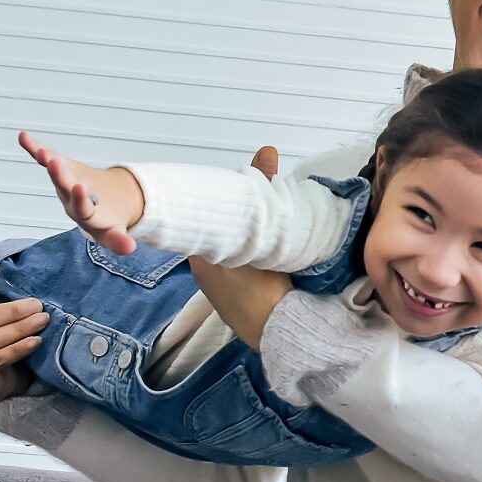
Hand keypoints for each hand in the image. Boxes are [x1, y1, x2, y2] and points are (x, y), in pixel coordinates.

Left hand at [19, 132, 145, 254]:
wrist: (103, 205)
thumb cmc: (107, 221)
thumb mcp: (114, 233)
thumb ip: (119, 241)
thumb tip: (131, 249)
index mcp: (84, 215)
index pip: (80, 208)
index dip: (79, 199)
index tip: (80, 187)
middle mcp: (70, 198)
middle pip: (63, 187)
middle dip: (58, 175)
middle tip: (53, 163)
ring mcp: (64, 182)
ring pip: (55, 171)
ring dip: (46, 159)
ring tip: (39, 150)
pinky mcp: (61, 168)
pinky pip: (47, 157)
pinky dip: (33, 147)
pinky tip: (23, 136)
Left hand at [181, 145, 288, 347]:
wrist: (279, 331)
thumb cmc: (268, 284)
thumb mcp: (268, 230)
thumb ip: (265, 186)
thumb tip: (267, 151)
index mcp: (202, 252)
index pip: (205, 219)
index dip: (223, 205)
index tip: (240, 196)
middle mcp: (202, 271)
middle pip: (217, 237)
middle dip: (235, 226)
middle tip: (260, 216)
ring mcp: (216, 293)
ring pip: (227, 258)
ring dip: (242, 248)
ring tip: (266, 238)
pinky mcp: (232, 308)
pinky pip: (236, 280)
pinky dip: (247, 269)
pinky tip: (265, 266)